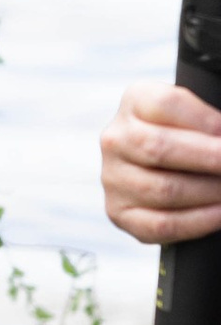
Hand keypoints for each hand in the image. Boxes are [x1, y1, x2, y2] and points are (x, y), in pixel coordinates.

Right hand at [101, 80, 220, 244]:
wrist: (164, 162)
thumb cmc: (190, 134)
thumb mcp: (196, 113)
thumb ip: (209, 123)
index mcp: (135, 101)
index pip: (167, 104)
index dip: (207, 122)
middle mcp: (116, 139)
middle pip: (160, 148)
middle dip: (211, 159)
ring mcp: (113, 178)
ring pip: (164, 190)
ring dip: (209, 192)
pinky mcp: (119, 212)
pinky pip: (162, 224)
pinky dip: (198, 221)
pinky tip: (220, 213)